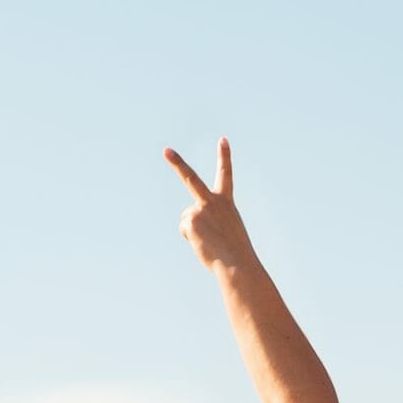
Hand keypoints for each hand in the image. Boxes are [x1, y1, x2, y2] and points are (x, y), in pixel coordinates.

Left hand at [164, 137, 253, 269]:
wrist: (237, 262)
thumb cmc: (235, 251)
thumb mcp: (227, 230)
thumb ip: (211, 220)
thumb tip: (190, 225)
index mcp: (226, 202)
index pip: (226, 175)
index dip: (225, 156)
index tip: (223, 139)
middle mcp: (213, 201)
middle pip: (191, 178)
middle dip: (178, 163)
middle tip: (166, 150)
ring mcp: (200, 209)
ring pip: (188, 218)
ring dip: (195, 231)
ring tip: (211, 241)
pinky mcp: (190, 220)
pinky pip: (185, 229)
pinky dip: (192, 238)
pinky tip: (204, 243)